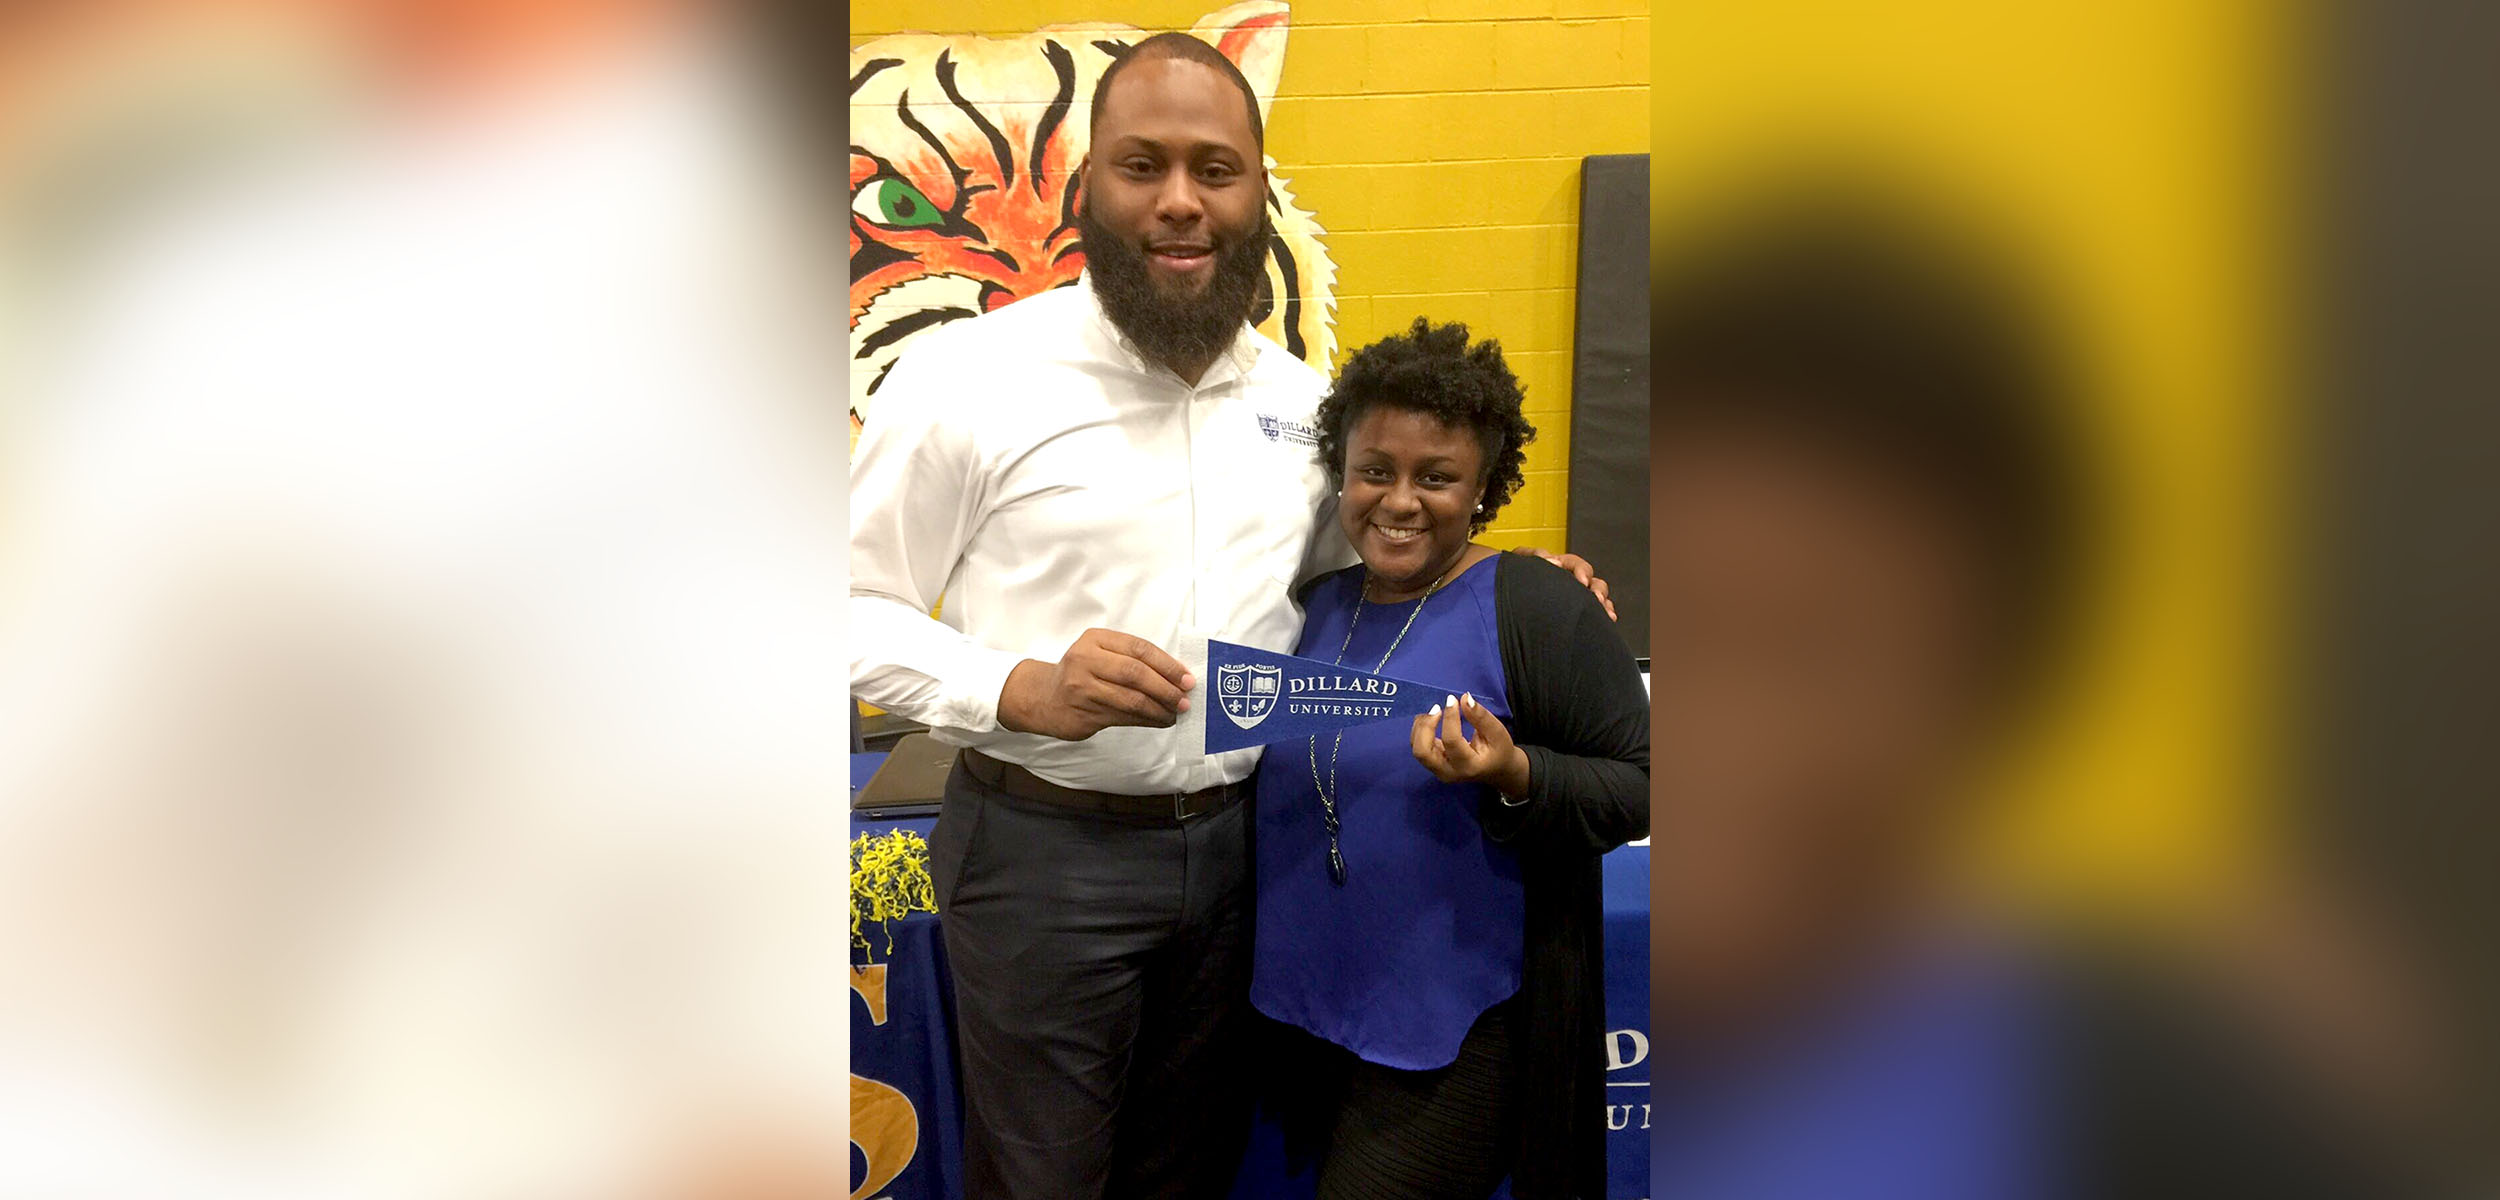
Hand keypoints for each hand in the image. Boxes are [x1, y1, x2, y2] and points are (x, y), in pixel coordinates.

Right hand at [997, 628, 1194, 740]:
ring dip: (1159, 709)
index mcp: (1094, 640)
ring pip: (1131, 699)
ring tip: (1176, 713)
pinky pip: (1123, 717)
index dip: (1167, 665)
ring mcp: (1081, 688)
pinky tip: (1159, 720)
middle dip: (1166, 688)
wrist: (1043, 698)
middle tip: (1185, 699)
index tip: (1187, 678)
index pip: (1139, 649)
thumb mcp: (1100, 655)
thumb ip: (1131, 660)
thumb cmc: (1081, 674)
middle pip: (1136, 674)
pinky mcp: (1083, 713)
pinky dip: (1146, 720)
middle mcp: (1085, 660)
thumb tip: (1176, 676)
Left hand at [1410, 692, 1530, 796]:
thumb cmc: (1499, 750)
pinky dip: (1420, 730)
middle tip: (1437, 708)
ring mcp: (1438, 771)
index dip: (1449, 717)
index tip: (1452, 699)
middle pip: (1423, 751)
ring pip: (1417, 749)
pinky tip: (1431, 719)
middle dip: (1426, 726)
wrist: (1496, 770)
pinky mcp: (1433, 765)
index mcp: (1468, 766)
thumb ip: (1481, 716)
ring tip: (1435, 711)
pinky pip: (1418, 747)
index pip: (1451, 740)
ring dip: (1420, 727)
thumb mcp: (1497, 732)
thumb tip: (1464, 698)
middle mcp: (1449, 772)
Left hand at [1514, 546, 1614, 619]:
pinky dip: (1603, 616)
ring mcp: (1573, 598)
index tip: (1581, 581)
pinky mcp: (1574, 614)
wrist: (1503, 593)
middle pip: (1593, 582)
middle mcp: (1570, 582)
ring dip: (1604, 604)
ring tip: (1607, 613)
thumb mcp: (1520, 559)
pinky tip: (1608, 620)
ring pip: (1597, 598)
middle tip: (1596, 599)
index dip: (1582, 571)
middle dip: (1598, 590)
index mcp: (1559, 567)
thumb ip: (1534, 555)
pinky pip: (1594, 613)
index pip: (1577, 565)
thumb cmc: (1512, 576)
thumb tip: (1554, 561)